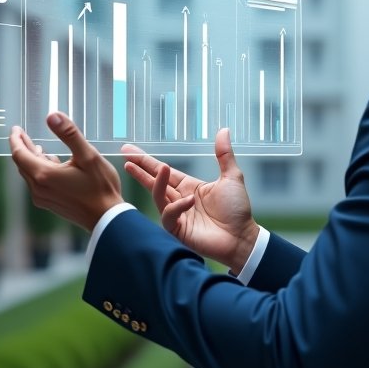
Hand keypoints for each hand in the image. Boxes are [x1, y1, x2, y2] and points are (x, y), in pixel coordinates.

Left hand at [10, 113, 123, 231]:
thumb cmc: (101, 187)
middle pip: (22, 163)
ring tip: (37, 147)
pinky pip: (37, 183)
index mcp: (44, 174)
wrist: (107, 218)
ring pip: (29, 173)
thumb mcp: (88, 156)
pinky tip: (52, 164)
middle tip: (22, 134)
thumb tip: (52, 116)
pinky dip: (39, 170)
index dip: (16, 139)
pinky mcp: (50, 204)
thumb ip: (70, 134)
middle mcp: (39, 188)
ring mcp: (43, 198)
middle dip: (22, 147)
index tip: (16, 128)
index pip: (19, 153)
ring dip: (31, 159)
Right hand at [121, 128, 258, 273]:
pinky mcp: (178, 229)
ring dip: (157, 182)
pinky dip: (177, 206)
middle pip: (154, 182)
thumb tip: (224, 130)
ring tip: (162, 168)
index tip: (129, 150)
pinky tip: (189, 200)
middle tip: (125, 156)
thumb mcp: (231, 177)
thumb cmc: (237, 210)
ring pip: (159, 196)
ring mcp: (178, 215)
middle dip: (139, 169)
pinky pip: (169, 215)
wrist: (242, 237)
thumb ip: (224, 154)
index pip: (163, 172)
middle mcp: (179, 199)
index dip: (146, 161)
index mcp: (188, 187)